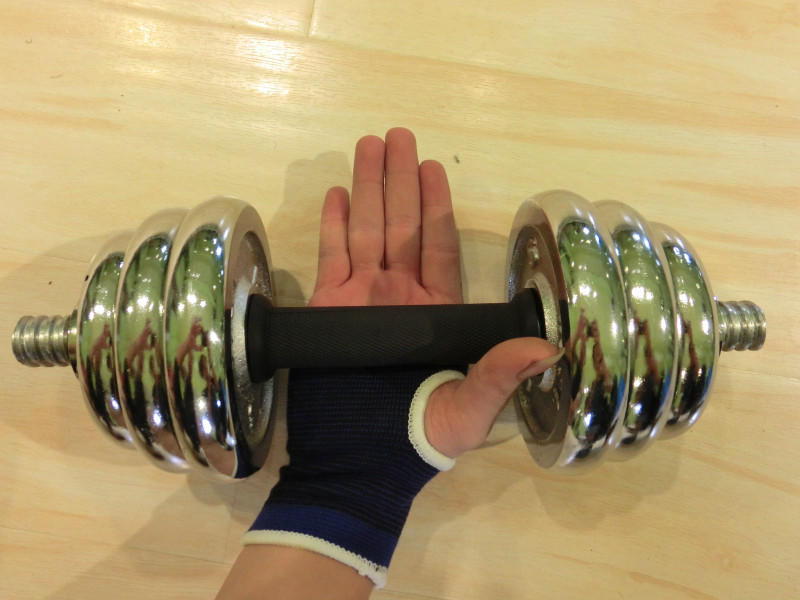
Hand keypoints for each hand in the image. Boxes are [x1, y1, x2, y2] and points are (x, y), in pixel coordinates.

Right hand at [313, 127, 558, 458]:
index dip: (436, 204)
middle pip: (401, 224)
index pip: (439, 244)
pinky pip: (332, 256)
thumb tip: (550, 348)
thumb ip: (502, 374)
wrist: (358, 461)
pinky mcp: (329, 309)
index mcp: (438, 310)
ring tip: (367, 146)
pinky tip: (336, 193)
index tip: (432, 167)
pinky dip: (333, 224)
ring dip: (365, 188)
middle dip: (398, 179)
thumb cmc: (417, 439)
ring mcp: (362, 298)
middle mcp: (401, 295)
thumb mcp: (471, 411)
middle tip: (396, 135)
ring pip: (366, 230)